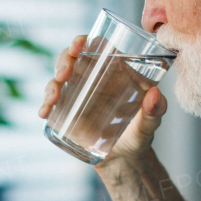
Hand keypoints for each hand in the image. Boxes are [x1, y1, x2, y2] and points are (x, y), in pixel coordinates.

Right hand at [37, 35, 168, 164]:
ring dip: (51, 84)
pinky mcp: (67, 113)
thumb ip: (156, 110)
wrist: (124, 160)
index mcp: (113, 70)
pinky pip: (51, 104)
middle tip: (64, 74)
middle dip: (64, 61)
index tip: (79, 46)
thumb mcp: (150, 123)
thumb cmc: (140, 134)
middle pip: (72, 58)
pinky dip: (45, 105)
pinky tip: (44, 113)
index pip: (96, 46)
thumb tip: (154, 95)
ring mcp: (78, 95)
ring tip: (53, 98)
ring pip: (58, 79)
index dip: (83, 40)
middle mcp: (93, 78)